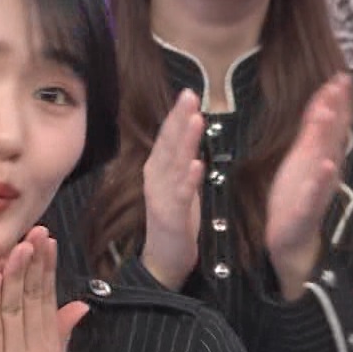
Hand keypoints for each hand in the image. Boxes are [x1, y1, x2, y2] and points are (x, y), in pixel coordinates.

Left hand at [0, 227, 89, 351]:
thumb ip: (61, 338)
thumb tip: (80, 304)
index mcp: (48, 351)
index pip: (49, 300)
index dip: (47, 268)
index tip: (45, 238)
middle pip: (36, 299)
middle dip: (36, 262)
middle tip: (35, 229)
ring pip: (16, 310)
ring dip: (17, 275)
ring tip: (17, 244)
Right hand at [140, 89, 202, 289]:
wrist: (164, 259)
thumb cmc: (175, 219)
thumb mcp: (178, 183)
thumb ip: (181, 159)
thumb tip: (190, 131)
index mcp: (158, 169)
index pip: (168, 137)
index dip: (176, 115)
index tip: (188, 92)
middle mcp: (155, 178)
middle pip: (168, 143)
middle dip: (178, 118)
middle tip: (189, 94)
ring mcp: (161, 197)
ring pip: (174, 164)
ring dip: (185, 142)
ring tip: (195, 120)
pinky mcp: (171, 216)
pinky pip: (181, 195)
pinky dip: (189, 179)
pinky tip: (197, 164)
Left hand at [265, 73, 352, 299]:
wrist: (293, 236)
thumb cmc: (296, 193)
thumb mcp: (302, 156)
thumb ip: (313, 128)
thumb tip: (324, 96)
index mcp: (320, 154)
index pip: (333, 123)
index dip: (338, 99)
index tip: (341, 74)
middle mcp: (324, 167)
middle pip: (333, 135)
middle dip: (337, 109)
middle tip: (340, 83)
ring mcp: (317, 188)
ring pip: (326, 159)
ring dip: (329, 138)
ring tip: (328, 114)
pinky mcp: (307, 209)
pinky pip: (315, 194)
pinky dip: (320, 180)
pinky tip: (324, 166)